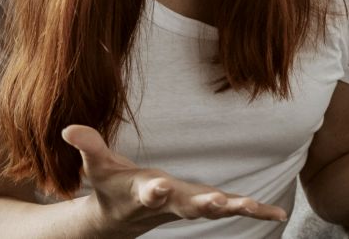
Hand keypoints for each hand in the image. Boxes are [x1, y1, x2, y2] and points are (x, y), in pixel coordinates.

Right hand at [61, 125, 286, 234]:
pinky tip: (279, 213)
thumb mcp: (99, 167)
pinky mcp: (207, 206)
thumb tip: (69, 129)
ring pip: (215, 210)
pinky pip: (235, 210)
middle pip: (188, 205)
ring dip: (236, 208)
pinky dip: (257, 211)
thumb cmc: (113, 187)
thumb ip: (89, 147)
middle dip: (202, 204)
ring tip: (256, 207)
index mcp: (145, 192)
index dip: (153, 191)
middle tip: (217, 202)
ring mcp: (191, 207)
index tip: (157, 187)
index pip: (149, 192)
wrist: (121, 220)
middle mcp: (171, 203)